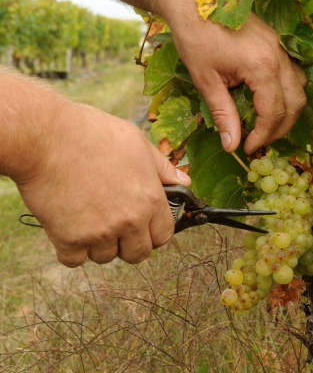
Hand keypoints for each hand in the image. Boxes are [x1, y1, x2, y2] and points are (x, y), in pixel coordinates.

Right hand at [15, 104, 190, 266]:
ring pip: (105, 257)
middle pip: (138, 254)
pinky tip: (67, 227)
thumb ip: (162, 167)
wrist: (45, 137)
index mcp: (150, 199)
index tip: (142, 226)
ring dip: (98, 244)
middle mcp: (130, 220)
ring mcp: (100, 232)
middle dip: (128, 244)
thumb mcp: (137, 142)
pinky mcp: (69, 239)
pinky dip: (71, 250)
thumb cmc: (92, 133)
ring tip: (87, 216)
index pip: (164, 235)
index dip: (153, 232)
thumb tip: (185, 182)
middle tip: (114, 225)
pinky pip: (75, 260)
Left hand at [169, 14, 307, 153]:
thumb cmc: (196, 37)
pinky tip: (269, 99)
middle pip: (295, 103)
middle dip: (281, 128)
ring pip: (300, 87)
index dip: (263, 136)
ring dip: (289, 110)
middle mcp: (278, 57)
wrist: (195, 0)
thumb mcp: (206, 81)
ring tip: (267, 123)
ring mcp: (280, 48)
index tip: (248, 148)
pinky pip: (294, 73)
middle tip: (260, 141)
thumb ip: (223, 114)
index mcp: (262, 67)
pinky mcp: (277, 43)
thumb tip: (231, 145)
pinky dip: (288, 91)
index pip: (273, 113)